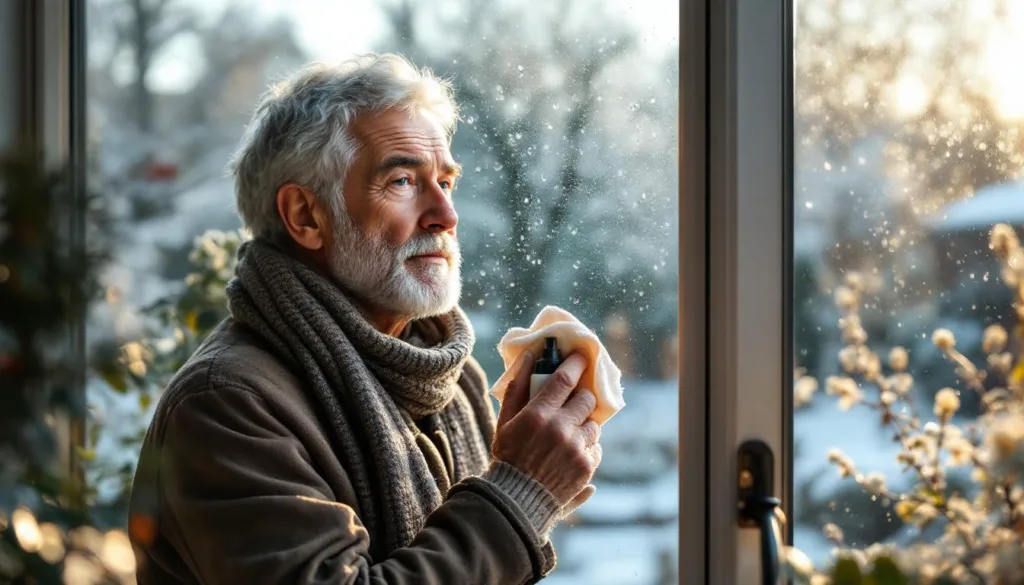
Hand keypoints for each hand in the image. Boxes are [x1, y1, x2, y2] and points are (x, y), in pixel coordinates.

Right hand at [491, 350, 602, 506]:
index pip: (565, 379)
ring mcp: (576, 449)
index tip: (581, 358)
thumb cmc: (508, 455)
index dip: (575, 365)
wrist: (517, 500)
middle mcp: (560, 430)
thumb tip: (529, 356)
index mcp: (538, 415)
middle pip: (587, 399)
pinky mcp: (587, 467)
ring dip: (583, 425)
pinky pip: (596, 447)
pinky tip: (570, 453)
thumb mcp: (505, 420)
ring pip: (593, 424)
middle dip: (581, 398)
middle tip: (572, 404)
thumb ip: (517, 386)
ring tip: (568, 434)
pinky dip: (586, 447)